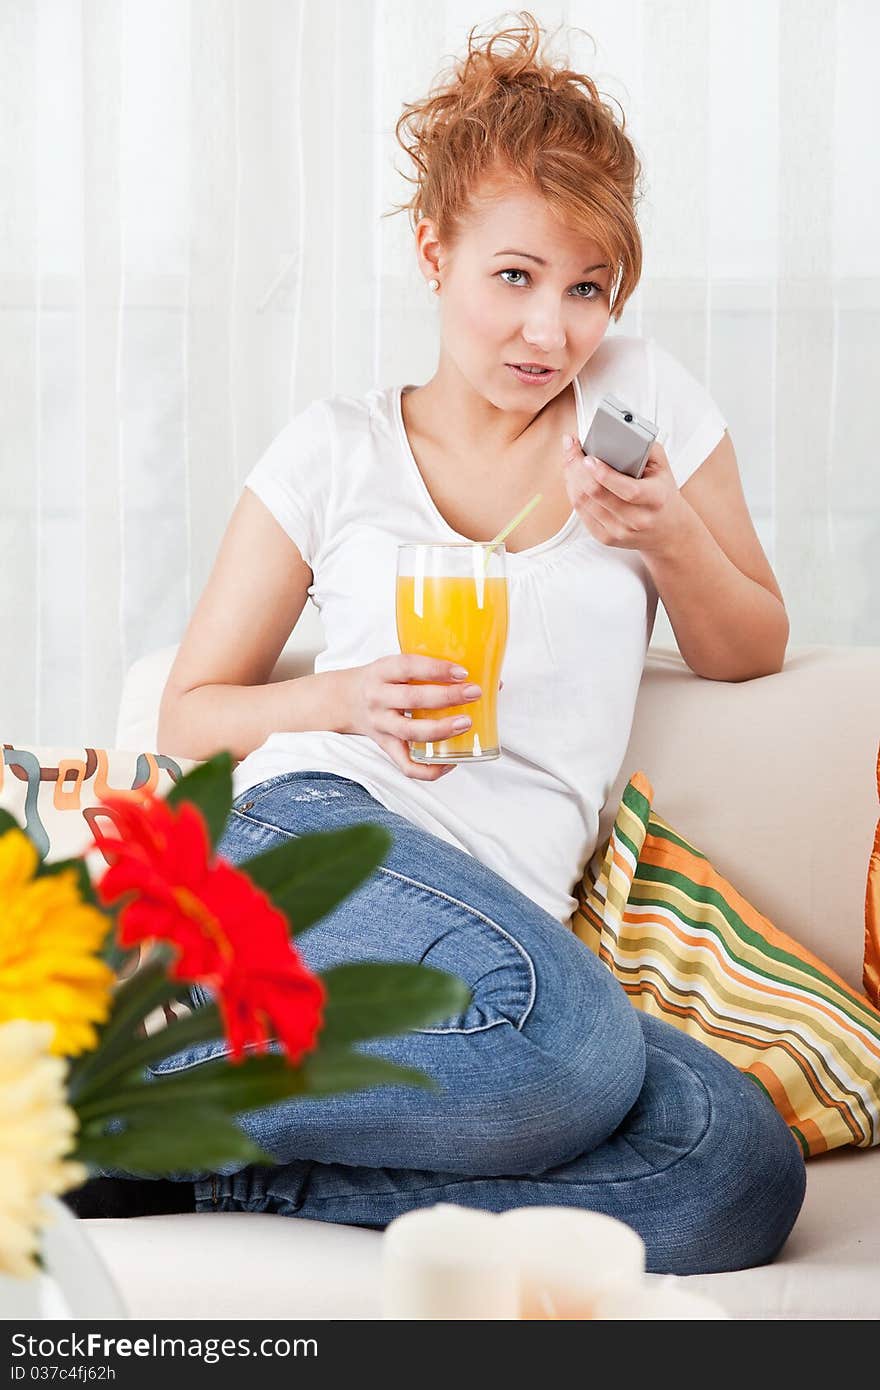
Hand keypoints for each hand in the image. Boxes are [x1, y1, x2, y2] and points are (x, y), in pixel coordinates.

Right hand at [343, 654, 495, 781]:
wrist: (346, 700)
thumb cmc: (383, 681)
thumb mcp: (396, 666)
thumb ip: (432, 670)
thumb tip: (490, 680)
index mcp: (382, 672)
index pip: (408, 666)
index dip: (436, 669)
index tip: (462, 672)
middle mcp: (378, 698)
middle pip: (412, 700)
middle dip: (446, 697)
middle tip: (473, 694)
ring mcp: (381, 725)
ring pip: (410, 732)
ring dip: (440, 730)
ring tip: (465, 723)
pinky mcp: (386, 747)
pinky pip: (406, 765)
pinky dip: (430, 769)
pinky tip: (451, 761)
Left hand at [561, 432, 688, 556]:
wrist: (667, 530)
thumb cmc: (662, 495)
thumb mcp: (663, 468)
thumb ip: (644, 447)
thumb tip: (616, 431)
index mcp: (655, 499)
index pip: (627, 490)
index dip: (604, 474)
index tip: (589, 458)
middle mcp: (637, 519)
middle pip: (597, 494)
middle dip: (577, 467)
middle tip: (571, 447)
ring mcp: (619, 532)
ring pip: (583, 502)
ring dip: (571, 477)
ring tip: (570, 458)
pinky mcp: (605, 538)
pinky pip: (580, 512)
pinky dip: (573, 491)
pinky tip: (573, 477)